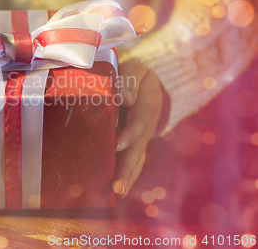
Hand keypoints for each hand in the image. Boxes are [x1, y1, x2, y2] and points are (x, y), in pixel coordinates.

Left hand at [113, 60, 162, 197]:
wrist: (141, 78)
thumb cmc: (133, 72)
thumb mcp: (135, 69)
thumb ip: (131, 81)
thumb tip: (124, 98)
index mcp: (149, 104)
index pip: (140, 120)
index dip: (130, 133)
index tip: (117, 144)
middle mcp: (148, 124)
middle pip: (139, 148)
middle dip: (128, 168)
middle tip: (118, 187)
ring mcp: (143, 136)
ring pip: (137, 159)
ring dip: (128, 176)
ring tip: (116, 194)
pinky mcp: (135, 143)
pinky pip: (132, 161)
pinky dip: (126, 175)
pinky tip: (115, 191)